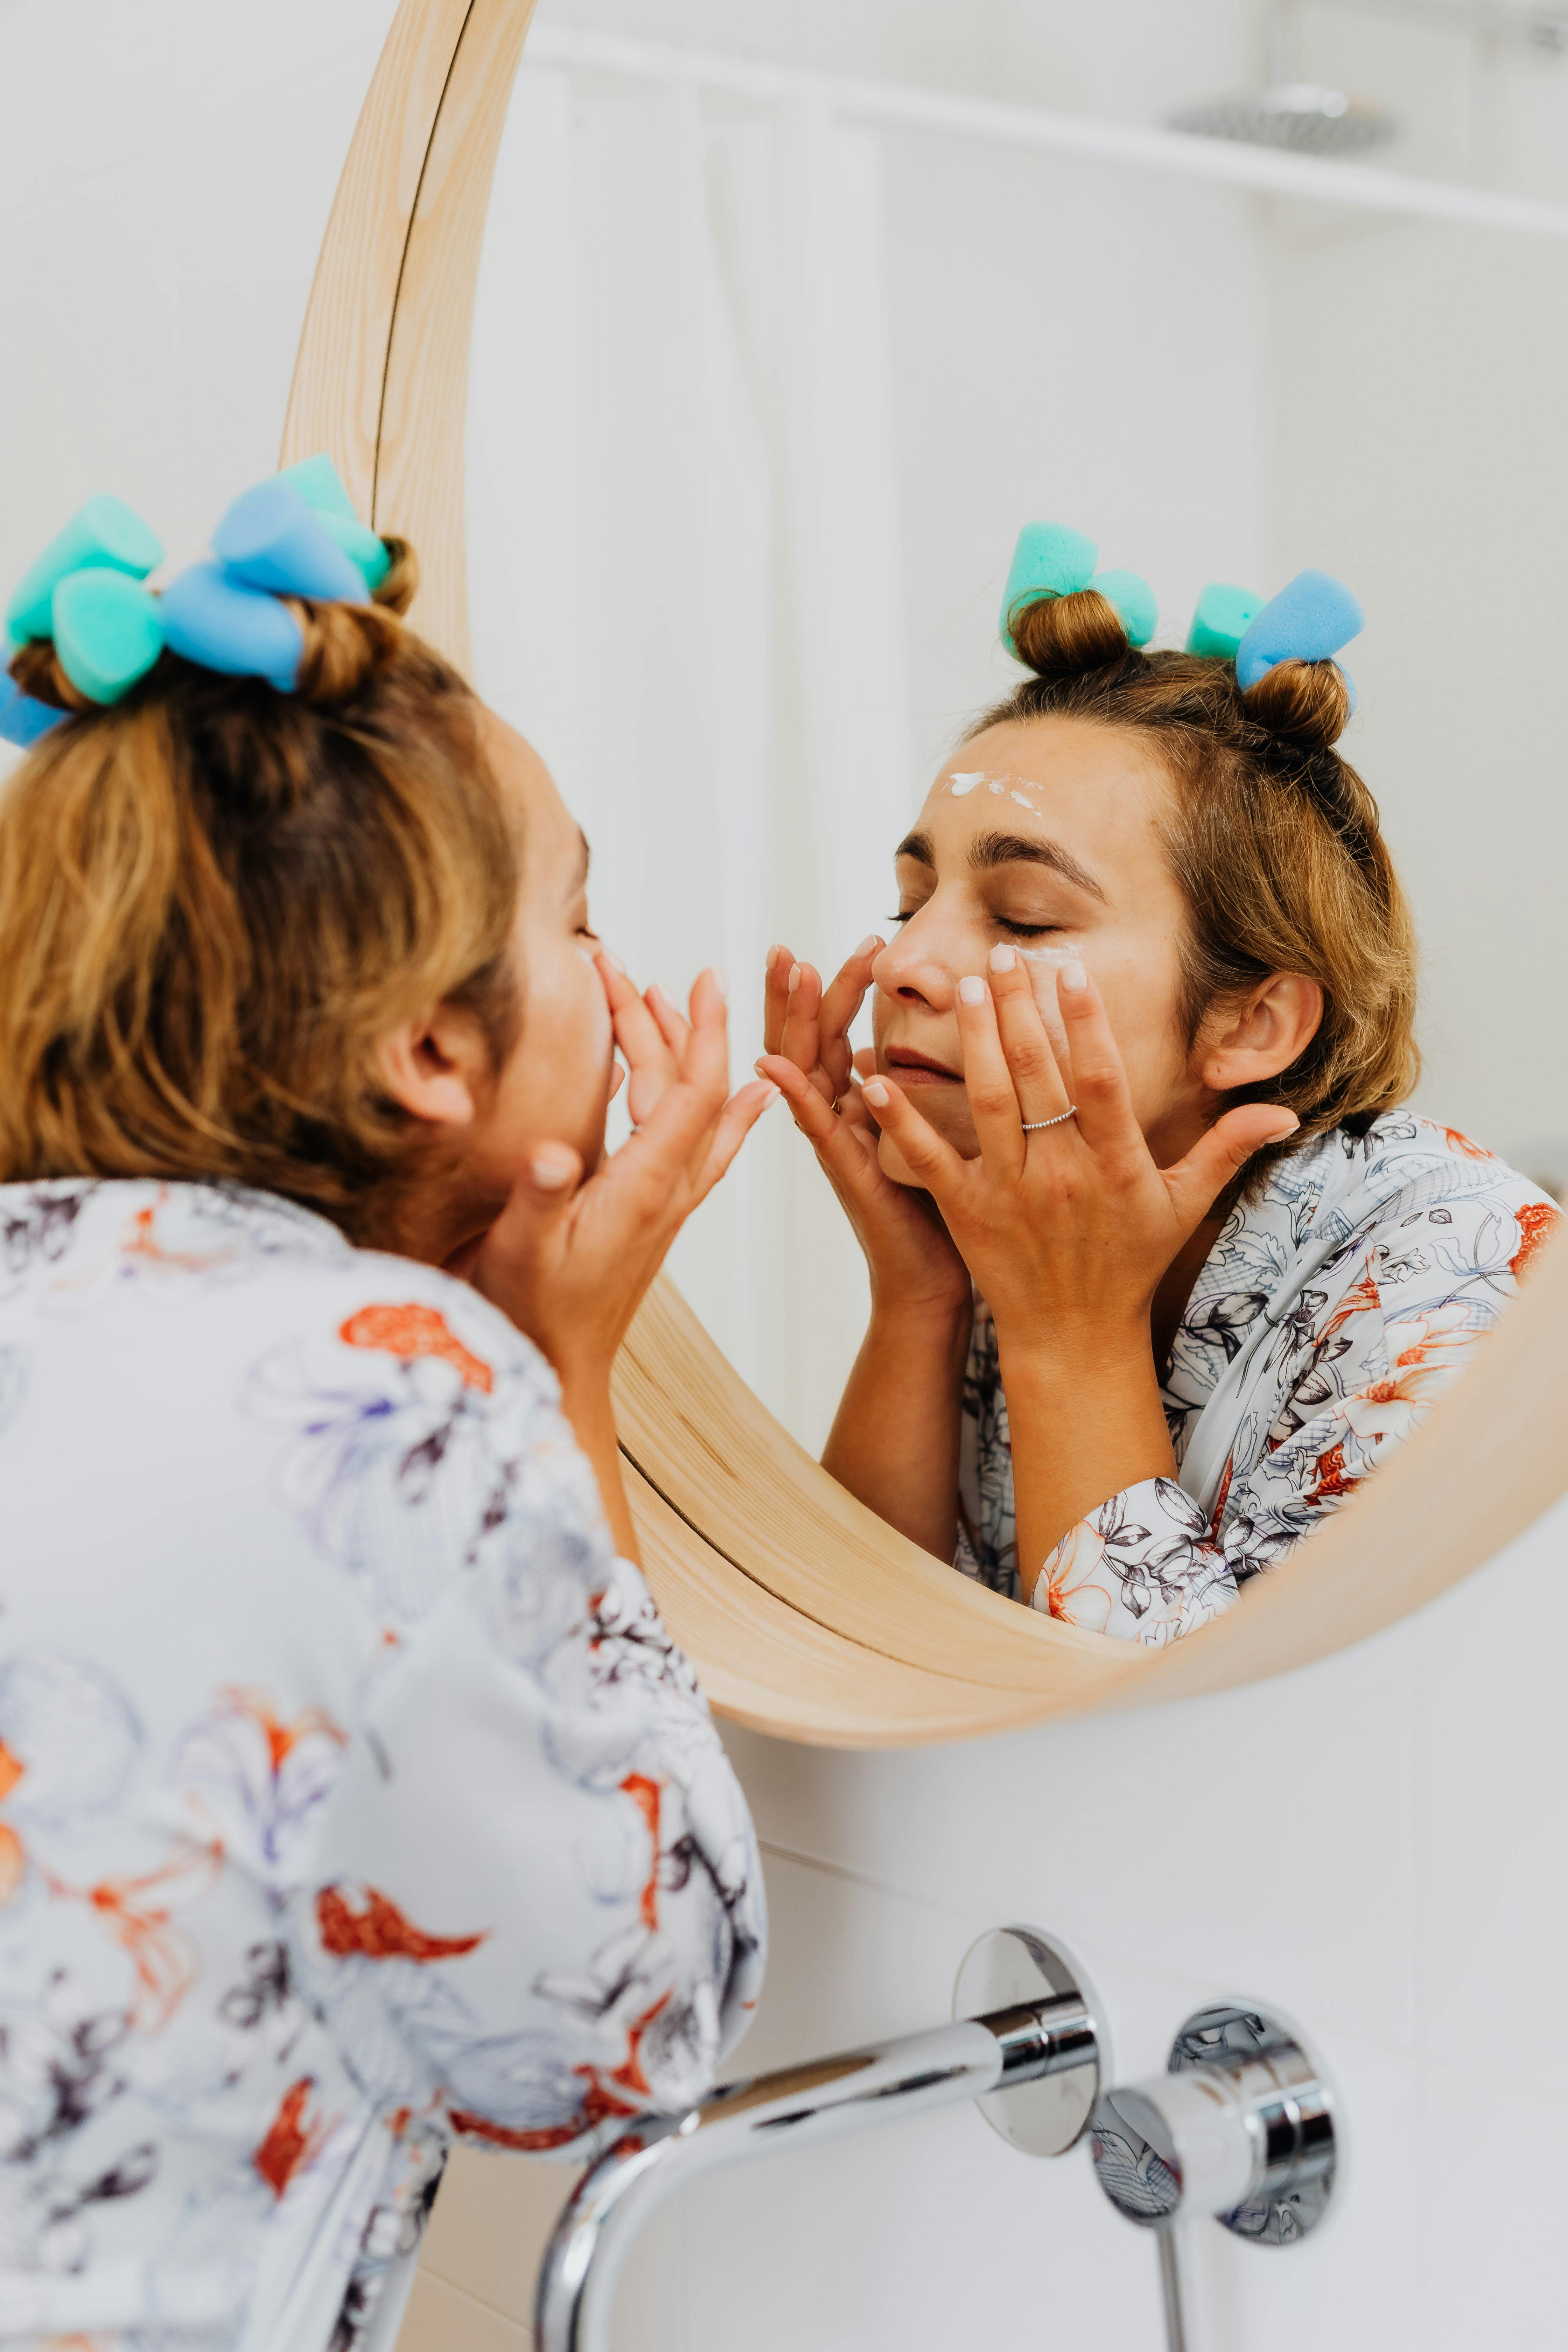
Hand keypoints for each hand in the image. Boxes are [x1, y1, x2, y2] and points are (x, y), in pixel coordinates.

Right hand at [471, 962, 775, 1381]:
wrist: (557, 1370)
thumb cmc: (532, 1313)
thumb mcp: (521, 1254)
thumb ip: (538, 1200)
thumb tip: (552, 1151)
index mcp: (644, 1189)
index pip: (692, 1093)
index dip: (703, 1033)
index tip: (708, 978)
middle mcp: (666, 1189)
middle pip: (689, 1088)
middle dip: (674, 1024)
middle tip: (644, 972)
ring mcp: (662, 1200)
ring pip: (685, 1110)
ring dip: (672, 1052)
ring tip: (651, 999)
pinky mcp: (648, 1210)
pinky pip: (682, 1142)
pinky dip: (682, 1100)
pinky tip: (659, 1074)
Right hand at [757, 939, 968, 1321]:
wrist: (935, 1280)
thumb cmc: (941, 1208)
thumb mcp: (930, 1131)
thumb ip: (912, 1090)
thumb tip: (906, 1044)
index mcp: (860, 1104)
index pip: (838, 1032)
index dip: (841, 987)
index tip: (861, 937)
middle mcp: (840, 1118)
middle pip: (809, 1041)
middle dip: (800, 992)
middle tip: (790, 946)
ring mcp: (836, 1143)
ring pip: (803, 1070)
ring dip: (793, 1019)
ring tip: (790, 970)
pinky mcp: (844, 1172)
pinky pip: (813, 1127)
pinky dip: (792, 1093)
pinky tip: (773, 1063)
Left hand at [858, 948, 1298, 1363]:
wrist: (1075, 1338)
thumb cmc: (1129, 1265)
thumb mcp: (1184, 1207)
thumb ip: (1226, 1151)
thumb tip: (1284, 1114)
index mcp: (1115, 1165)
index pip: (1100, 1080)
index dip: (1086, 1023)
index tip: (1072, 970)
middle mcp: (1062, 1173)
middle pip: (1038, 1077)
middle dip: (1020, 1010)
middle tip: (1003, 955)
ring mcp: (1012, 1192)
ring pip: (988, 1103)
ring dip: (975, 1043)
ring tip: (967, 988)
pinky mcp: (967, 1212)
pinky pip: (930, 1158)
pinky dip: (900, 1120)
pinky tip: (875, 1077)